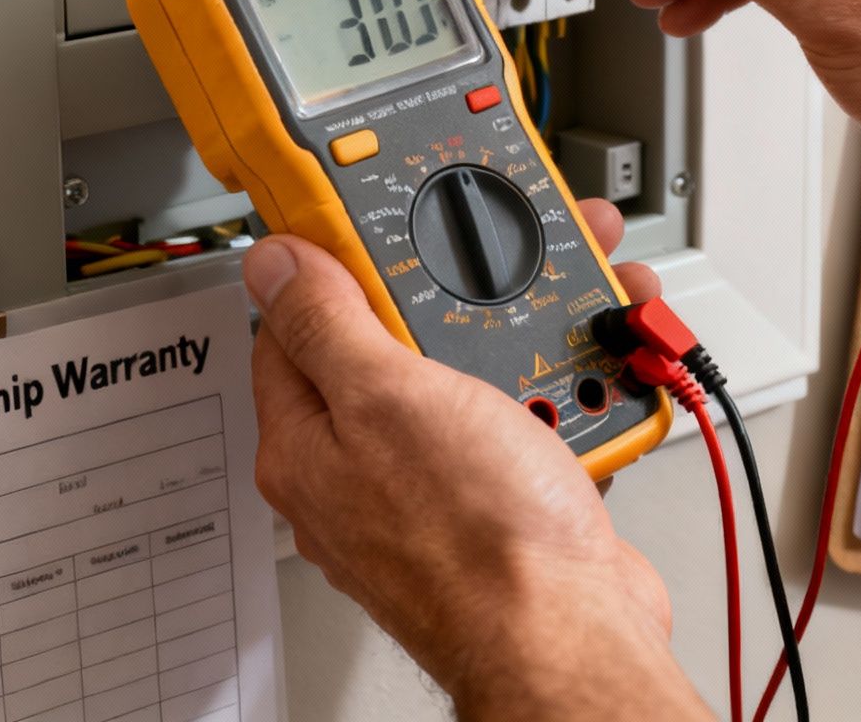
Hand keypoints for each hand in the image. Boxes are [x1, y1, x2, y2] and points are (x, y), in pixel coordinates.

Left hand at [244, 200, 706, 717]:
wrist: (570, 636)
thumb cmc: (476, 541)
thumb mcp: (388, 396)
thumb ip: (326, 323)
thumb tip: (273, 264)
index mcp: (307, 443)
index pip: (297, 323)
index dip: (339, 263)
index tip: (384, 224)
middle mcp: (361, 470)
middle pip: (399, 345)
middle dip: (459, 296)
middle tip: (506, 267)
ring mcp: (434, 489)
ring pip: (474, 381)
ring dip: (529, 341)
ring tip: (573, 324)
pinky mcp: (501, 507)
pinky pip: (525, 428)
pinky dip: (561, 400)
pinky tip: (587, 390)